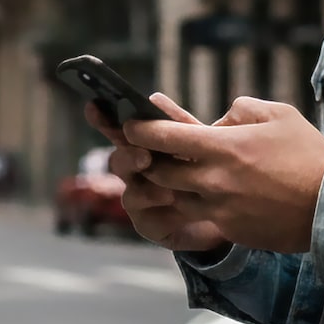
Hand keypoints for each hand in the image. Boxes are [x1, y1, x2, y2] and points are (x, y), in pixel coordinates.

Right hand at [83, 96, 230, 253]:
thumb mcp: (201, 142)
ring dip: (148, 190)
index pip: (120, 130)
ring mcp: (139, 200)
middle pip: (119, 160)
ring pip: (130, 193)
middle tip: (145, 156)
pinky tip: (181, 209)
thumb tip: (154, 98)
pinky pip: (147, 220)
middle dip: (129, 156)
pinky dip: (164, 215)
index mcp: (145, 146)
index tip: (93, 106)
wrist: (230, 211)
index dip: (104, 119)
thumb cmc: (210, 170)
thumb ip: (179, 123)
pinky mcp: (150, 224)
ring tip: (171, 191)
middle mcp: (136, 172)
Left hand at [123, 96, 323, 254]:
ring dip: (168, 186)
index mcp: (223, 147)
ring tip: (173, 172)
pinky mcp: (229, 230)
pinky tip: (204, 195)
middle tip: (146, 151)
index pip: (164, 137)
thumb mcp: (278, 114)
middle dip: (148, 160)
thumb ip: (241, 110)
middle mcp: (214, 181)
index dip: (140, 129)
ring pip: (173, 198)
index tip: (130, 123)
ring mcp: (219, 209)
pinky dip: (194, 204)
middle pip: (158, 172)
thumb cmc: (308, 155)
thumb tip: (220, 120)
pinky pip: (198, 217)